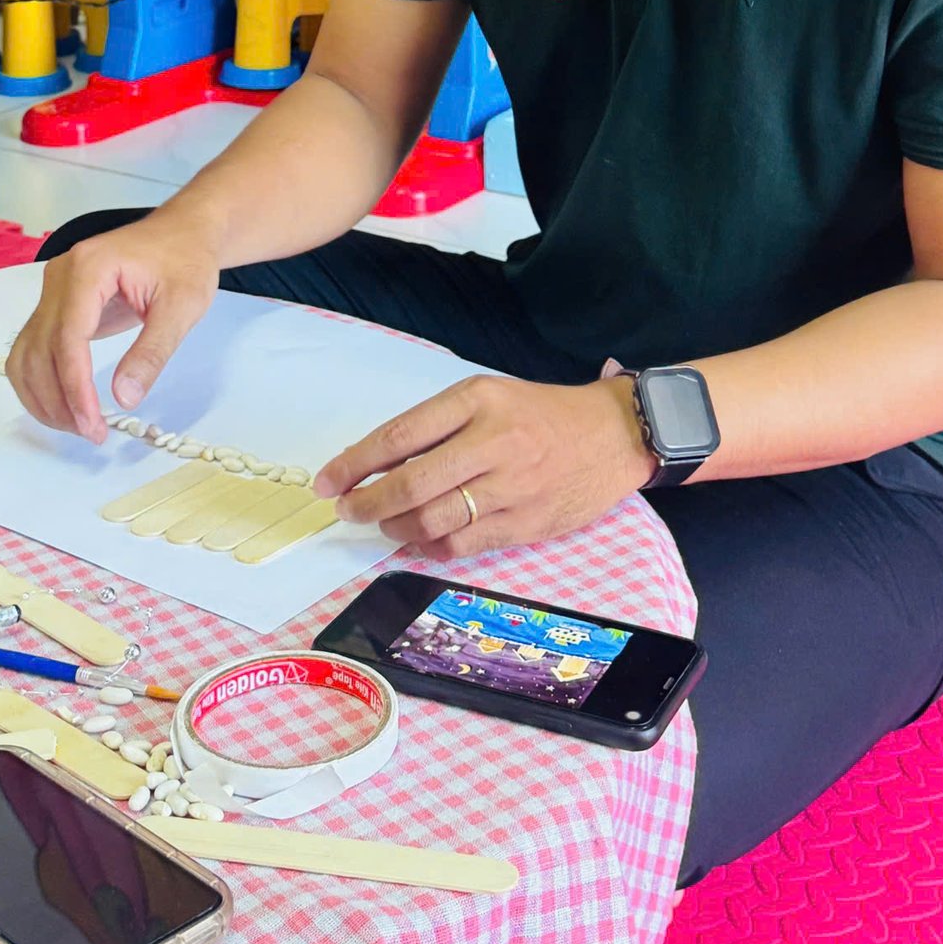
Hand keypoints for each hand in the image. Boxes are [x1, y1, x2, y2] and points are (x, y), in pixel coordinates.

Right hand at [6, 211, 221, 440]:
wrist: (182, 233)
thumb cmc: (186, 261)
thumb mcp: (183, 306)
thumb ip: (152, 351)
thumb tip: (123, 398)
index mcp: (89, 268)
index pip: (68, 337)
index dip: (75, 387)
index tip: (93, 423)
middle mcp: (59, 276)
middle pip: (41, 350)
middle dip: (60, 400)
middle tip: (91, 434)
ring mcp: (52, 289)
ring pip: (26, 354)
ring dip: (43, 397)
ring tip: (78, 426)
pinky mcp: (54, 304)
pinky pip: (32, 348)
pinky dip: (39, 382)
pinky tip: (62, 406)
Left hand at [313, 373, 653, 557]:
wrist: (614, 435)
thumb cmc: (543, 413)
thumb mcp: (489, 397)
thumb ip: (439, 426)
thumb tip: (378, 465)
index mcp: (478, 400)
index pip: (400, 435)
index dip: (355, 463)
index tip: (328, 481)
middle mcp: (493, 442)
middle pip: (411, 484)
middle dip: (367, 503)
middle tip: (348, 510)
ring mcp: (511, 487)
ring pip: (433, 520)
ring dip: (395, 528)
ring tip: (384, 524)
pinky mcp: (525, 524)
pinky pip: (463, 544)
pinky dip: (430, 546)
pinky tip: (418, 539)